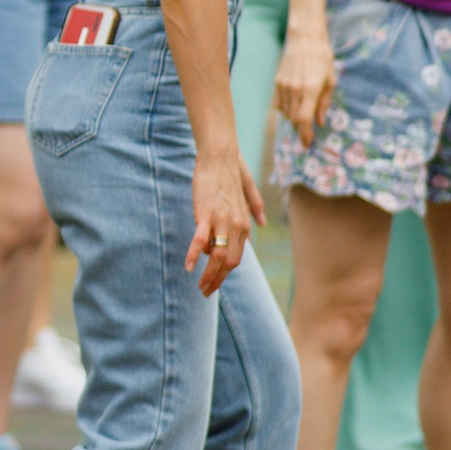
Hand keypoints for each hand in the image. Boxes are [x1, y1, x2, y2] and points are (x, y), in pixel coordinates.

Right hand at [186, 150, 262, 295]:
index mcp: (244, 225)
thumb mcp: (247, 194)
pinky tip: (188, 266)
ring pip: (217, 256)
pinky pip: (200, 240)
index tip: (215, 283)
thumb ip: (256, 208)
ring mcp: (221, 221)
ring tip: (200, 286)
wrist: (220, 157)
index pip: (236, 257)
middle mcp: (236, 227)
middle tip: (206, 292)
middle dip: (218, 281)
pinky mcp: (206, 214)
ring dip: (209, 275)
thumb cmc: (230, 173)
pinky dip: (195, 255)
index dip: (225, 273)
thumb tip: (262, 222)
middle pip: (229, 262)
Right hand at [273, 22, 336, 146]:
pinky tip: (294, 103)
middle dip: (301, 127)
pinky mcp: (277, 82)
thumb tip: (319, 122)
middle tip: (309, 131)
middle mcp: (294, 89)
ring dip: (294, 117)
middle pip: (293, 118)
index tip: (308, 142)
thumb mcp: (330, 81)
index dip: (305, 134)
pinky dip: (286, 108)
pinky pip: (279, 103)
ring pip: (285, 112)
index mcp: (310, 90)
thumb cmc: (322, 58)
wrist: (305, 39)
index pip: (303, 120)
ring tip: (303, 114)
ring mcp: (283, 85)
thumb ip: (324, 103)